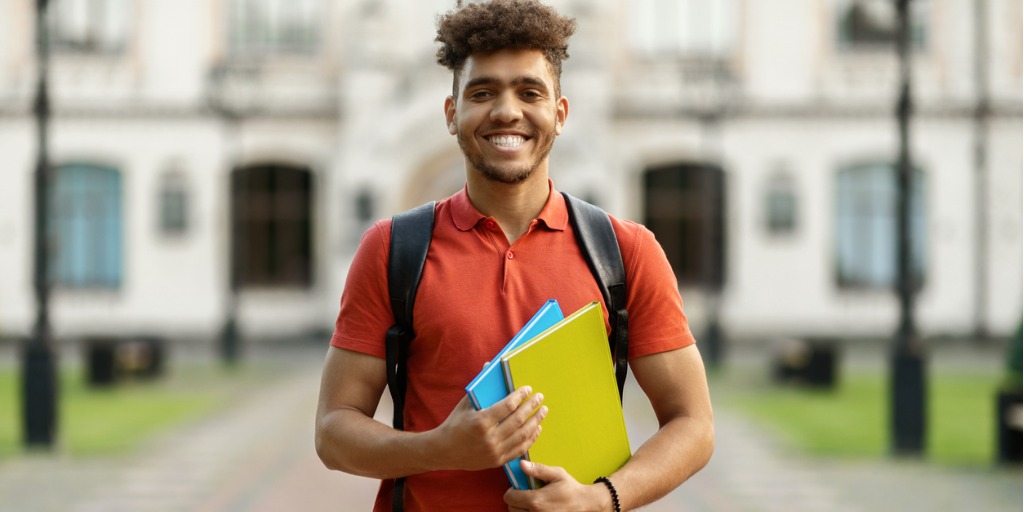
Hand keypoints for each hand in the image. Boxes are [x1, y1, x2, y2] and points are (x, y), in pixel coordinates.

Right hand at [432, 387, 546, 470]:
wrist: (444, 451)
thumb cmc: (454, 424)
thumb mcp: (464, 404)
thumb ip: (479, 386)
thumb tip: (488, 364)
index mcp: (481, 421)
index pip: (508, 406)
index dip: (520, 396)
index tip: (528, 389)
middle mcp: (489, 438)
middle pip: (518, 420)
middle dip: (532, 406)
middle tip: (540, 397)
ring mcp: (495, 451)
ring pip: (522, 435)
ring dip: (536, 421)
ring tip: (543, 411)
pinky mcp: (498, 461)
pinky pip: (520, 449)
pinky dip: (531, 438)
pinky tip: (537, 428)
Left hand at [504, 460, 610, 511]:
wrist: (585, 504)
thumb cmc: (571, 489)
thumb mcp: (556, 474)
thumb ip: (537, 469)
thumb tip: (522, 464)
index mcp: (536, 500)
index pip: (509, 497)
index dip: (512, 490)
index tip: (518, 487)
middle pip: (511, 508)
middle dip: (515, 500)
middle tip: (526, 495)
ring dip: (520, 509)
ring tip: (532, 502)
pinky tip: (536, 509)